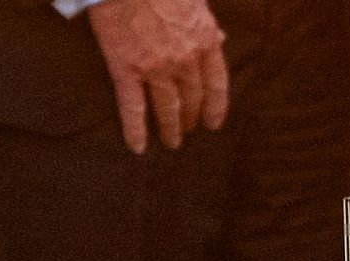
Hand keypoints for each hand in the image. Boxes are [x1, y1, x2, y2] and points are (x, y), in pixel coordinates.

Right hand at [86, 0, 229, 154]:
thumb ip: (207, 24)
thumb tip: (222, 39)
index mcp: (204, 40)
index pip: (217, 84)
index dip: (216, 107)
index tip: (214, 123)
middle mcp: (185, 60)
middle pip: (193, 99)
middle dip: (193, 118)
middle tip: (189, 130)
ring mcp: (156, 67)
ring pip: (169, 108)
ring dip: (171, 128)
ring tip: (172, 142)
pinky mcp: (126, 69)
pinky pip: (133, 108)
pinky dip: (135, 130)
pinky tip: (137, 147)